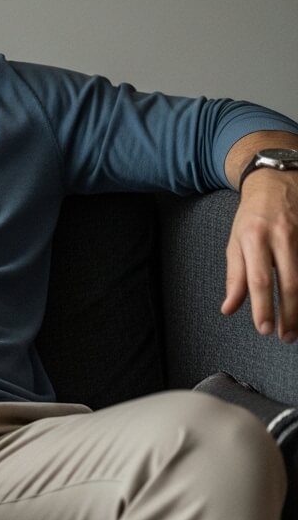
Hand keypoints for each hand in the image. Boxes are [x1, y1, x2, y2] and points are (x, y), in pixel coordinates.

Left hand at [223, 169, 297, 341]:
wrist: (275, 183)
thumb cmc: (251, 218)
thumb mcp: (234, 243)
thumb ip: (235, 277)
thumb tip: (228, 309)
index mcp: (254, 238)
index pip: (259, 280)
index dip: (263, 307)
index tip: (264, 330)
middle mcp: (281, 236)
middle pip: (290, 283)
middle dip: (289, 314)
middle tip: (286, 336)